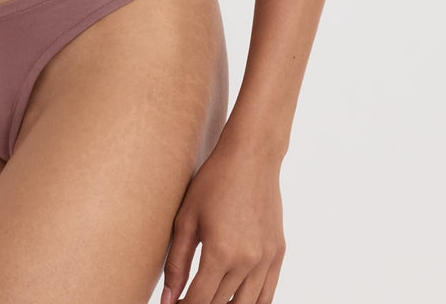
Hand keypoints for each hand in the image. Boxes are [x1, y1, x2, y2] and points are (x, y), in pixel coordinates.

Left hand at [161, 132, 285, 303]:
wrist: (252, 157)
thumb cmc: (215, 181)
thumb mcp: (187, 218)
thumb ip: (177, 262)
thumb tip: (168, 299)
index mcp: (221, 253)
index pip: (199, 301)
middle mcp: (247, 261)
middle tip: (187, 299)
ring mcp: (266, 260)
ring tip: (209, 297)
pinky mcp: (278, 254)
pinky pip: (266, 294)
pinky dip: (250, 303)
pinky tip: (234, 298)